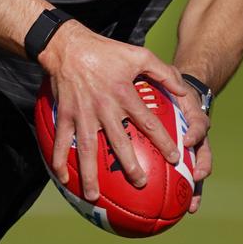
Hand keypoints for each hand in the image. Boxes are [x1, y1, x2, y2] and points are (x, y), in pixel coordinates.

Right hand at [39, 20, 186, 201]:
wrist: (69, 46)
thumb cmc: (107, 51)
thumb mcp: (139, 55)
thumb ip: (163, 73)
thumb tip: (183, 90)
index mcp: (124, 93)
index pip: (148, 122)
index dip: (163, 141)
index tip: (174, 158)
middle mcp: (104, 106)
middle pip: (119, 142)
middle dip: (130, 165)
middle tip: (140, 184)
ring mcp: (83, 112)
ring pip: (87, 148)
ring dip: (90, 174)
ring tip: (94, 197)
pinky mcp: (65, 114)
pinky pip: (61, 141)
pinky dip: (59, 160)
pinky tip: (62, 179)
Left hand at [179, 82, 212, 213]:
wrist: (180, 94)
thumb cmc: (172, 85)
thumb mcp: (172, 75)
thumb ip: (169, 76)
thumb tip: (166, 76)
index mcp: (195, 117)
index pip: (200, 125)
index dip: (195, 133)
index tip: (187, 141)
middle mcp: (196, 136)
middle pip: (204, 155)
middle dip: (202, 169)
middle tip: (197, 179)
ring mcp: (192, 150)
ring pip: (197, 172)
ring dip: (195, 189)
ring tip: (189, 208)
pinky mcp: (183, 160)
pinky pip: (181, 177)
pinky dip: (176, 192)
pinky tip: (161, 208)